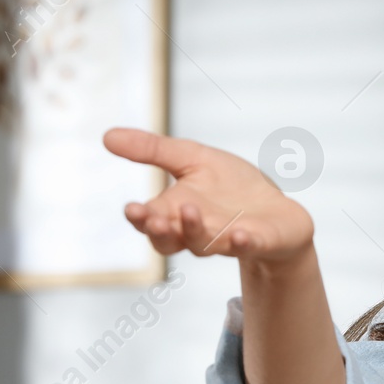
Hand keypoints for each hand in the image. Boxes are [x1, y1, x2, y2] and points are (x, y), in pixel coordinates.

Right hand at [103, 127, 313, 263]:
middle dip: (160, 231)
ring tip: (190, 210)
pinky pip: (247, 247)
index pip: (150, 220)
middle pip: (169, 240)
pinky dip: (242, 243)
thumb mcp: (192, 159)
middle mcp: (196, 232)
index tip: (132, 208)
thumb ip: (153, 150)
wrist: (276, 212)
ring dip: (194, 230)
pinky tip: (240, 235)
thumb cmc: (230, 187)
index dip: (140, 218)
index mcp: (175, 213)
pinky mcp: (257, 242)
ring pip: (204, 244)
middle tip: (154, 219)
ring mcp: (226, 240)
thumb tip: (107, 136)